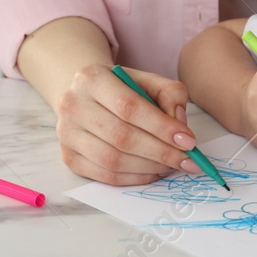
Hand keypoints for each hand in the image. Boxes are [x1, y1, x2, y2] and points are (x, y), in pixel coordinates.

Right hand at [55, 64, 198, 185]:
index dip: (162, 127)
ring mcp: (67, 134)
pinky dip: (134, 178)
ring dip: (149, 167)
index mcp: (91, 78)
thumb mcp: (146, 81)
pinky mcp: (69, 157)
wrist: (85, 97)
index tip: (189, 141)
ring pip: (113, 160)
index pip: (129, 107)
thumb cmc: (121, 90)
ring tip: (171, 166)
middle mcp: (72, 105)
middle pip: (121, 137)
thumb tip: (180, 124)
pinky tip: (153, 172)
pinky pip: (105, 176)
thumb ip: (170, 94)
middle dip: (161, 152)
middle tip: (188, 160)